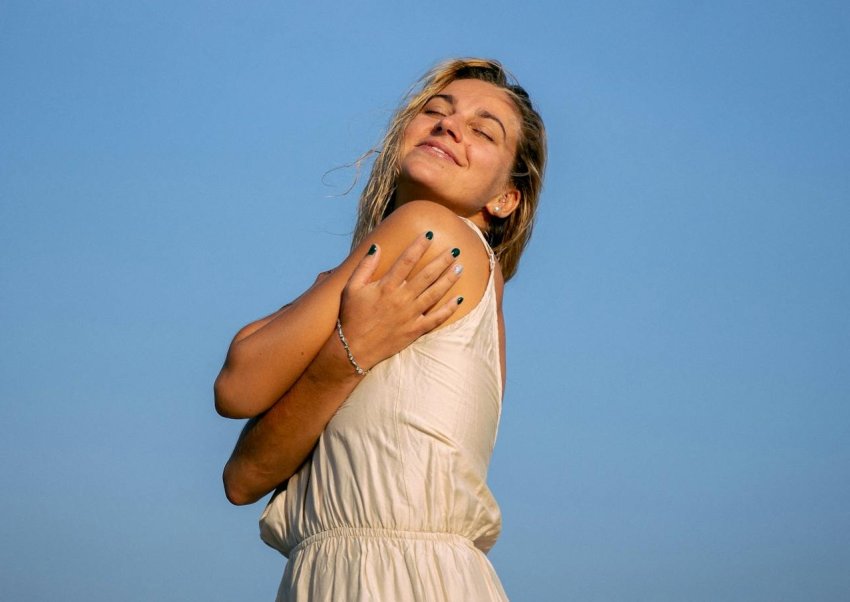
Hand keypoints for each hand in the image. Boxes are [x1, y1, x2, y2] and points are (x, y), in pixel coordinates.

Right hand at [337, 232, 463, 369]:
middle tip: (455, 250)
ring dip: (449, 280)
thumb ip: (365, 266)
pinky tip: (459, 299)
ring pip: (435, 294)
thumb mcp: (351, 288)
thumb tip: (376, 247)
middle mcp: (401, 298)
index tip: (430, 234)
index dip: (419, 246)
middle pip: (427, 275)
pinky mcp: (415, 330)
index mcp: (386, 286)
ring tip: (460, 267)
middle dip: (442, 261)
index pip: (407, 260)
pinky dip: (449, 309)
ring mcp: (410, 315)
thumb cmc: (351, 317)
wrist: (353, 349)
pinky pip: (436, 318)